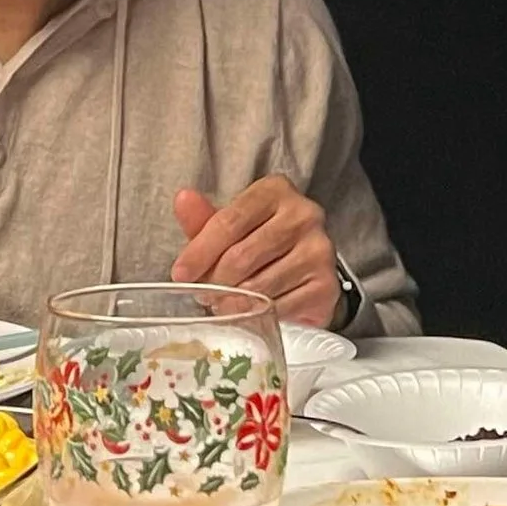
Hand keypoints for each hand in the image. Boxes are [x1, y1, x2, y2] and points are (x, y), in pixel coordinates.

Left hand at [171, 177, 339, 326]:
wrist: (307, 267)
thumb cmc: (262, 240)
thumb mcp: (232, 225)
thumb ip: (205, 218)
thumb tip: (183, 199)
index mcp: (275, 191)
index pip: (229, 221)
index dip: (199, 251)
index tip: (181, 274)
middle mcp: (303, 214)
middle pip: (242, 256)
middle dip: (214, 280)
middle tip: (203, 294)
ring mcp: (319, 250)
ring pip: (258, 286)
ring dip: (232, 301)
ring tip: (222, 303)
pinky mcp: (325, 285)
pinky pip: (278, 307)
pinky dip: (257, 314)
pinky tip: (249, 311)